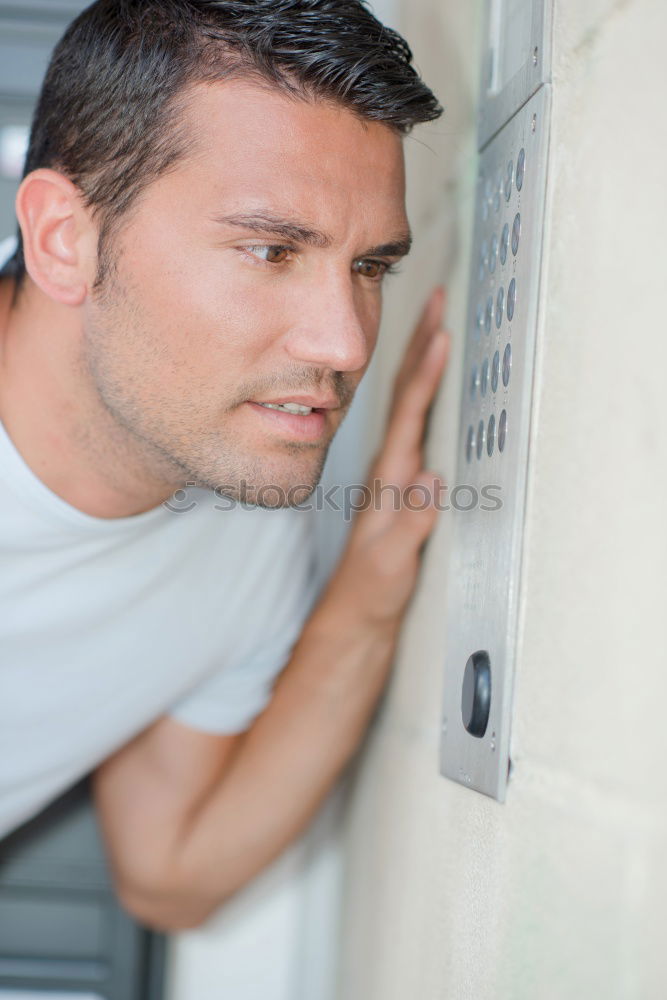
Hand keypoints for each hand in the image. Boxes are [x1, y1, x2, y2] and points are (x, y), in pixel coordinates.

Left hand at [331, 285, 450, 630]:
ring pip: (406, 405)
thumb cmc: (369, 590)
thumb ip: (410, 525)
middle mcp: (388, 468)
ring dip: (419, 362)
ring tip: (434, 325)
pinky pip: (410, 426)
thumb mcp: (390, 563)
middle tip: (438, 300)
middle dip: (421, 344)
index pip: (408, 412)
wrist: (354, 616)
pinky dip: (420, 395)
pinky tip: (426, 386)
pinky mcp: (398, 486)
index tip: (439, 330)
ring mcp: (392, 475)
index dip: (425, 370)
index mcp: (387, 478)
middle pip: (405, 393)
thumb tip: (432, 482)